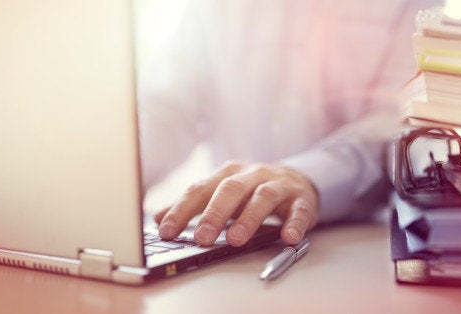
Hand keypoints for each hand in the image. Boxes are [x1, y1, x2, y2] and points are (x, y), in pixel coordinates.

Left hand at [153, 160, 318, 246]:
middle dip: (214, 214)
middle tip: (202, 238)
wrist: (297, 180)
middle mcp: (252, 174)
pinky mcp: (302, 198)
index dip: (182, 210)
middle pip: (231, 190)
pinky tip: (287, 237)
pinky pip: (299, 210)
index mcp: (228, 173)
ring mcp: (278, 184)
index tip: (166, 231)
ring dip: (249, 218)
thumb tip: (158, 217)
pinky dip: (294, 223)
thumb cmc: (252, 190)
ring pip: (263, 197)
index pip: (200, 189)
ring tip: (236, 239)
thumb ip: (193, 204)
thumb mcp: (222, 192)